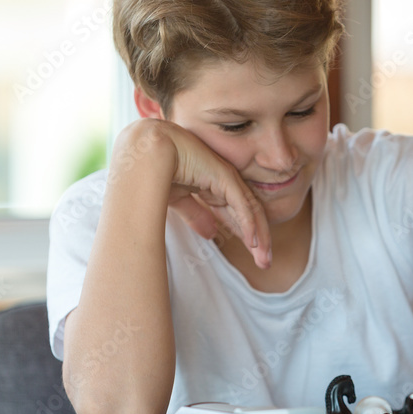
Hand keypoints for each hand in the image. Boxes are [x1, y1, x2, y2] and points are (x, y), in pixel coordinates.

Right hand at [111, 119, 271, 268]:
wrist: (147, 150)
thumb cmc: (157, 169)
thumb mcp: (179, 200)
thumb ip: (196, 215)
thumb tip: (212, 234)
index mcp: (214, 186)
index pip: (237, 215)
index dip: (246, 235)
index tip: (254, 255)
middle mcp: (225, 183)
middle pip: (249, 215)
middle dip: (260, 240)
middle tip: (265, 263)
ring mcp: (227, 178)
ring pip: (251, 212)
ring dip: (260, 237)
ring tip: (264, 260)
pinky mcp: (225, 177)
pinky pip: (242, 206)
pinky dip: (249, 225)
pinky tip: (254, 242)